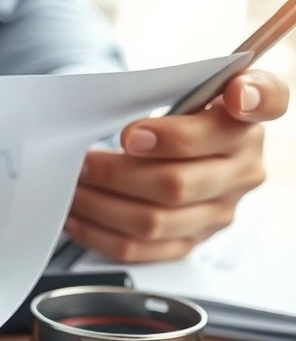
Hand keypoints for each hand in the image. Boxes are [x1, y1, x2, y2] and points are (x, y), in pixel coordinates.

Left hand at [65, 70, 289, 261]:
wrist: (178, 158)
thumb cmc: (173, 123)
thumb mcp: (181, 97)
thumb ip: (169, 92)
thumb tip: (116, 110)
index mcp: (245, 123)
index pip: (265, 103)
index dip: (232, 103)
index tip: (178, 113)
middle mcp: (243, 169)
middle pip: (177, 181)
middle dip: (117, 173)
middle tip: (85, 164)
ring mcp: (221, 210)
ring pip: (153, 220)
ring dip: (101, 205)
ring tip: (75, 189)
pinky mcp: (194, 241)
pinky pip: (141, 248)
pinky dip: (100, 233)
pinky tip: (77, 217)